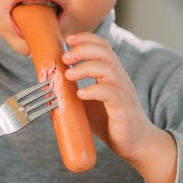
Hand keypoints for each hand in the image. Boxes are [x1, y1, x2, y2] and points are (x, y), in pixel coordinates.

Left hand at [62, 32, 176, 182]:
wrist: (135, 144)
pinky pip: (112, 93)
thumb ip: (73, 92)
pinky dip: (94, 91)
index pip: (103, 47)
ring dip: (86, 68)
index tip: (67, 39)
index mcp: (111, 74)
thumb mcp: (87, 104)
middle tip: (65, 58)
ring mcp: (123, 93)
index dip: (86, 39)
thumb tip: (47, 87)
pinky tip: (80, 95)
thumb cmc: (110, 122)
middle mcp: (119, 79)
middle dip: (83, 49)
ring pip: (108, 69)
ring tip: (69, 75)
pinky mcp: (124, 108)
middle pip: (105, 52)